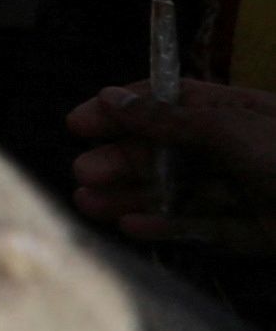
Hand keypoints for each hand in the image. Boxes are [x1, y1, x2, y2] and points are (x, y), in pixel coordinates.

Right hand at [71, 77, 275, 236]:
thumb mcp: (230, 127)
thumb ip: (170, 118)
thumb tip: (110, 97)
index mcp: (233, 112)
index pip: (166, 103)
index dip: (121, 111)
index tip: (78, 125)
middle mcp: (233, 149)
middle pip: (165, 154)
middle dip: (120, 162)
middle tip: (82, 174)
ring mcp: (243, 191)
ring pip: (177, 194)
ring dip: (132, 198)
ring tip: (89, 205)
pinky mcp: (252, 232)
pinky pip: (202, 229)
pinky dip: (166, 228)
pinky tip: (131, 227)